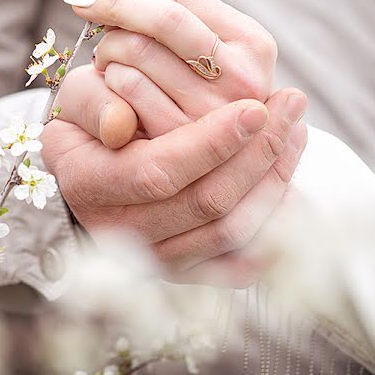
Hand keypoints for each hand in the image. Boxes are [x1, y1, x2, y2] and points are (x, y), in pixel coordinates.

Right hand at [42, 85, 306, 286]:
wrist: (85, 177)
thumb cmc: (87, 125)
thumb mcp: (77, 101)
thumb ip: (92, 102)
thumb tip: (120, 123)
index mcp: (91, 186)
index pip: (160, 172)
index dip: (213, 143)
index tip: (255, 107)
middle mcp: (122, 234)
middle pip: (208, 204)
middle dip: (260, 152)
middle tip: (292, 103)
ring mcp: (157, 260)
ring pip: (232, 233)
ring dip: (274, 180)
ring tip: (297, 129)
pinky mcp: (186, 273)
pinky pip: (240, 264)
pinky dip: (273, 228)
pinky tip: (290, 182)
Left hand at [61, 0, 278, 135]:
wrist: (204, 171)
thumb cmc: (189, 95)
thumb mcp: (189, 52)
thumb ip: (160, 17)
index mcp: (252, 41)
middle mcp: (245, 77)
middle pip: (163, 18)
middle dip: (112, 4)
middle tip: (77, 2)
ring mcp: (217, 113)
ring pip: (138, 51)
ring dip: (109, 50)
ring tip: (109, 63)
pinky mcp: (186, 141)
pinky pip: (125, 92)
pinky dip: (108, 82)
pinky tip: (112, 89)